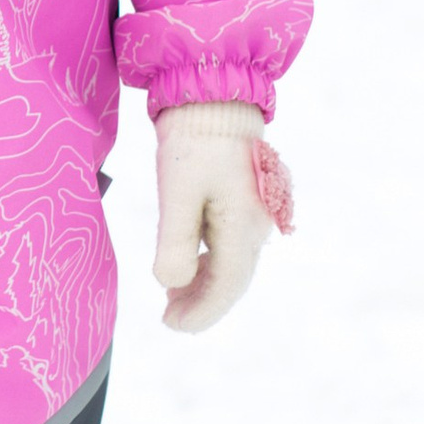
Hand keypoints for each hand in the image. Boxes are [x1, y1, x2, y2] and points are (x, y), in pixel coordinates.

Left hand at [151, 101, 293, 332]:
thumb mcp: (177, 191)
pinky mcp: (245, 202)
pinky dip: (209, 264)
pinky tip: (188, 267)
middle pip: (233, 281)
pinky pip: (231, 246)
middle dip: (202, 304)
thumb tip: (171, 284)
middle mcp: (255, 226)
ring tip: (172, 298)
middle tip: (169, 319)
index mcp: (242, 227)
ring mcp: (254, 214)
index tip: (170, 325)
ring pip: (232, 265)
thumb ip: (176, 241)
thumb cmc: (194, 141)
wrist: (215, 98)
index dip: (199, 313)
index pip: (225, 287)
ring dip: (204, 286)